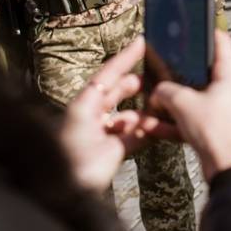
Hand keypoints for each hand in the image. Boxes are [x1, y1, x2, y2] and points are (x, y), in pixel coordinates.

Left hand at [61, 37, 161, 191]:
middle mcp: (94, 115)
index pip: (107, 74)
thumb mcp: (85, 120)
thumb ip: (111, 109)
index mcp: (84, 104)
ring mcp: (104, 133)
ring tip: (163, 104)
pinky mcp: (114, 151)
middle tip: (158, 73)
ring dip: (145, 110)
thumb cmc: (71, 154)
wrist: (67, 188)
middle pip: (119, 92)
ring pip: (130, 114)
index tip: (142, 42)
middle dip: (137, 83)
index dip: (125, 58)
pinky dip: (147, 131)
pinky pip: (135, 135)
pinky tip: (160, 127)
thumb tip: (138, 102)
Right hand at [147, 31, 230, 180]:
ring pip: (198, 99)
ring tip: (154, 104)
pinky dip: (179, 122)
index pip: (222, 43)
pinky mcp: (222, 129)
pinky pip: (197, 119)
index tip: (191, 28)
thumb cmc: (215, 132)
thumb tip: (158, 91)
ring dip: (175, 103)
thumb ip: (166, 91)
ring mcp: (229, 110)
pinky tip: (156, 127)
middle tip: (163, 69)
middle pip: (205, 73)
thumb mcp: (183, 104)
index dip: (206, 33)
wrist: (229, 171)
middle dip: (181, 75)